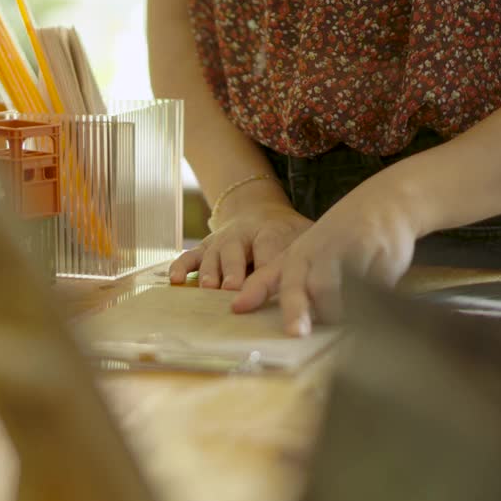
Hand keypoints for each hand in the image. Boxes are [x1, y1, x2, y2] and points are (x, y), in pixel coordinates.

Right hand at [170, 190, 312, 289]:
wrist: (260, 212)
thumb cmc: (287, 234)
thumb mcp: (304, 238)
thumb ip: (312, 255)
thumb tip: (325, 283)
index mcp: (270, 230)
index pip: (269, 248)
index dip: (268, 267)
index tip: (271, 286)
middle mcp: (241, 234)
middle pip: (236, 252)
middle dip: (234, 271)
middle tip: (232, 288)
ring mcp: (219, 241)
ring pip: (212, 255)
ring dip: (210, 273)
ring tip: (209, 289)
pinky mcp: (204, 249)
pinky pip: (190, 257)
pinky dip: (180, 268)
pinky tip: (175, 281)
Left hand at [232, 178, 420, 335]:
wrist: (383, 204)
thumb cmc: (337, 239)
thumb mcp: (305, 253)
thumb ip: (281, 282)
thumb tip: (253, 311)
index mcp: (297, 257)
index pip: (269, 275)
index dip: (254, 291)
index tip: (238, 308)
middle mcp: (319, 254)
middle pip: (304, 286)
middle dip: (297, 310)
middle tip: (296, 332)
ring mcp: (349, 254)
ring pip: (338, 290)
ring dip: (337, 311)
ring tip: (342, 318)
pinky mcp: (379, 259)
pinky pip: (372, 289)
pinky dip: (370, 300)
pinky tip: (373, 299)